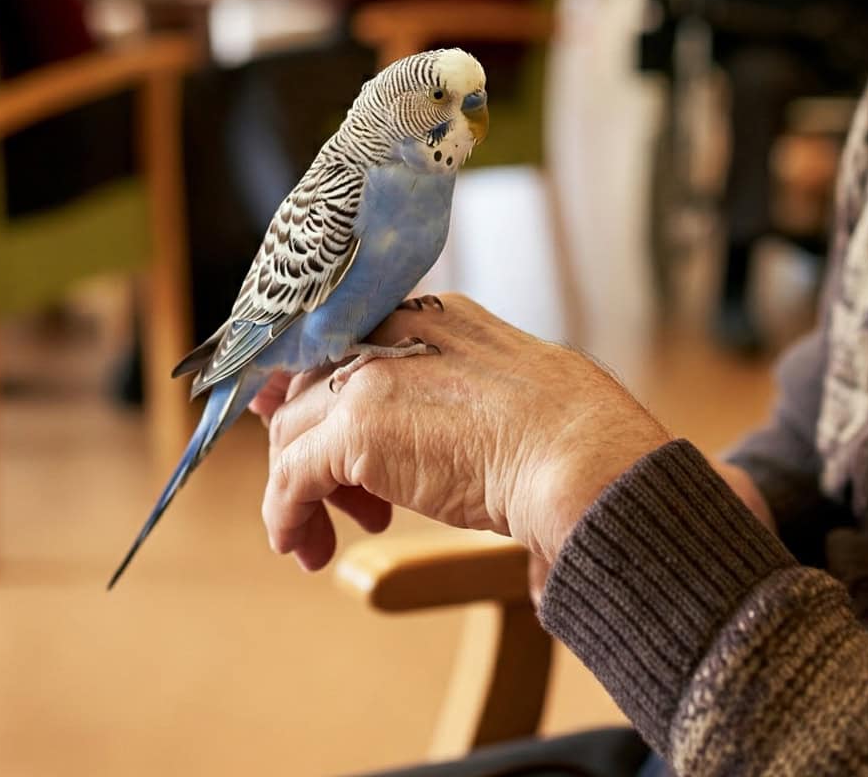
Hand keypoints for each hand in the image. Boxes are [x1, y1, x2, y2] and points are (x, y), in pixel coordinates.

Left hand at [253, 295, 672, 571]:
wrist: (581, 457)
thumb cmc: (570, 443)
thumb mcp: (505, 401)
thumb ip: (452, 403)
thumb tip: (428, 450)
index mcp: (435, 320)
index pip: (350, 349)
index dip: (325, 400)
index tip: (315, 443)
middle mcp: (395, 333)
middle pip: (313, 388)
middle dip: (313, 451)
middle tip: (351, 510)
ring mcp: (371, 375)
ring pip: (294, 432)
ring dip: (302, 493)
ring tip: (326, 542)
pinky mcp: (355, 427)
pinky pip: (291, 475)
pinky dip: (286, 515)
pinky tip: (304, 548)